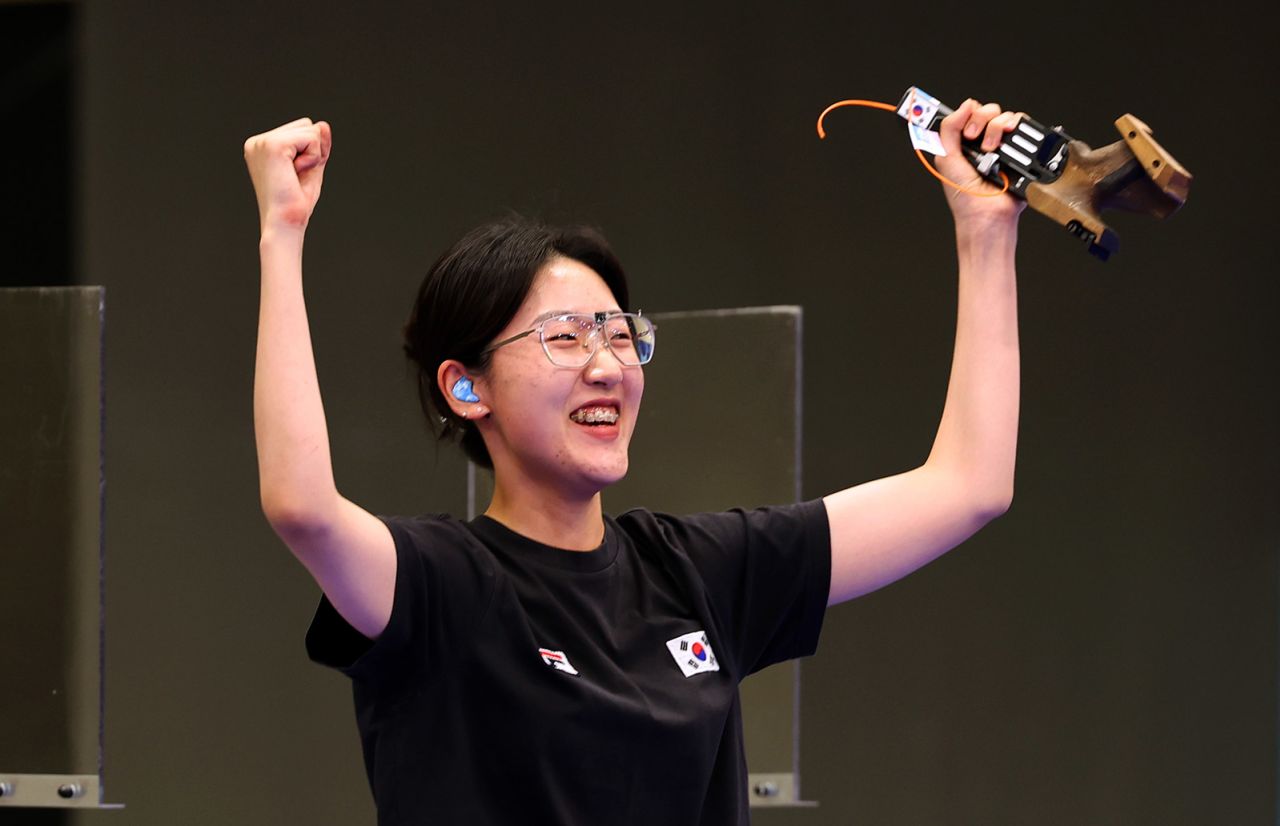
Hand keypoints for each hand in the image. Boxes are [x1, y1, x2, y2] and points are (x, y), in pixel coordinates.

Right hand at [243, 118, 331, 233]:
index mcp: (262, 146)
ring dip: (313, 155)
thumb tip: (322, 124)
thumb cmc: (296, 202)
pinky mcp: (273, 145)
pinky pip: (311, 137)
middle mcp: (258, 141)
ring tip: (294, 175)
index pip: (301, 129)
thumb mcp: (311, 168)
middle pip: (306, 125)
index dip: (310, 152)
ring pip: (309, 129)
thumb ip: (317, 146)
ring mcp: (262, 142)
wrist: (285, 222)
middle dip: (312, 151)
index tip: (295, 175)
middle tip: (296, 176)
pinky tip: (296, 173)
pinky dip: (312, 158)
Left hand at [935, 99, 1024, 227]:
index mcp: (966, 143)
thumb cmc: (964, 195)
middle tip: (973, 137)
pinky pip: (1024, 126)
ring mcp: (1004, 145)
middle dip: (981, 119)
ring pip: (1006, 116)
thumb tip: (963, 105)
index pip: (971, 113)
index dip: (968, 114)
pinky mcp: (1022, 150)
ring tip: (990, 149)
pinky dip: (1016, 127)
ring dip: (996, 127)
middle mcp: (985, 142)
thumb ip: (948, 130)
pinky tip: (1005, 143)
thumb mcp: (946, 159)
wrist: (986, 214)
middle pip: (989, 110)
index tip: (965, 129)